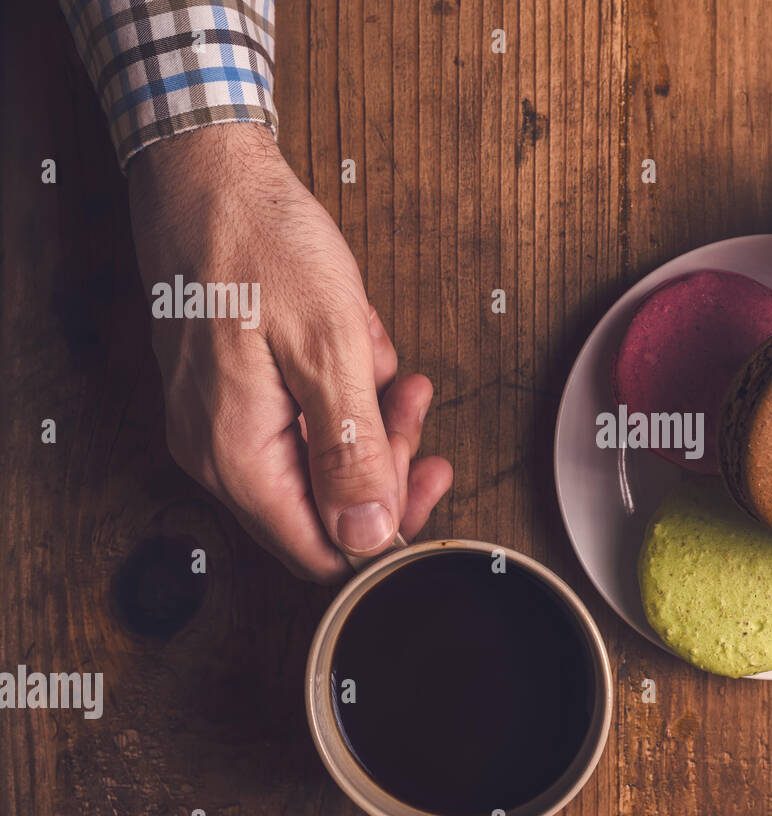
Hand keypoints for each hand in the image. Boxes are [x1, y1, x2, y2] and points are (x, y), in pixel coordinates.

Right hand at [128, 124, 451, 582]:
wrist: (206, 172)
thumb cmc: (259, 243)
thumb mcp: (328, 348)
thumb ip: (351, 450)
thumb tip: (369, 534)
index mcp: (237, 455)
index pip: (320, 550)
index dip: (384, 527)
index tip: (430, 474)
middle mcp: (219, 451)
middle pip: (324, 505)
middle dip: (382, 454)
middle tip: (414, 400)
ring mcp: (222, 421)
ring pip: (319, 456)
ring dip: (365, 408)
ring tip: (377, 350)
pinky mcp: (233, 391)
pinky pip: (302, 414)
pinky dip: (338, 381)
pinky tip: (350, 334)